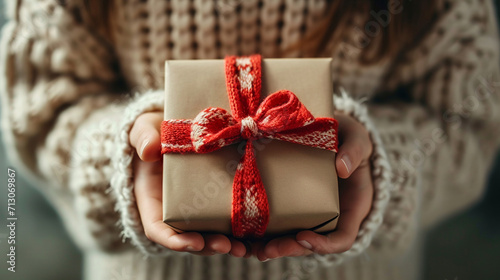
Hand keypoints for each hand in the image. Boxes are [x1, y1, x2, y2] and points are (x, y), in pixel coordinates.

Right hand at [130, 112, 247, 256]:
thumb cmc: (153, 133)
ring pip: (209, 233)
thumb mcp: (143, 131)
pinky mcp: (215, 198)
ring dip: (226, 244)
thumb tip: (149, 150)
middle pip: (188, 237)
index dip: (174, 240)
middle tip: (225, 246)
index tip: (192, 242)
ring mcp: (195, 207)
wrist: (171, 128)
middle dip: (207, 246)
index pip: (158, 229)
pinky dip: (239, 230)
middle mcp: (174, 210)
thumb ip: (143, 138)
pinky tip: (257, 235)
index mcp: (153, 200)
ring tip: (244, 249)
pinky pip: (225, 218)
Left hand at [254, 111, 373, 260]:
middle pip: (311, 244)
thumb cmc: (349, 137)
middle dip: (289, 249)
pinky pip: (279, 222)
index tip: (303, 236)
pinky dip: (263, 231)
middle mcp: (330, 216)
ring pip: (292, 239)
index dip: (324, 244)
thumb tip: (343, 168)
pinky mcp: (291, 203)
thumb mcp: (358, 138)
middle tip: (268, 250)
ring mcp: (309, 212)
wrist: (330, 129)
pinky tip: (244, 234)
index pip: (342, 238)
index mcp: (351, 207)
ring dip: (273, 246)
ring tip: (252, 249)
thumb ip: (355, 150)